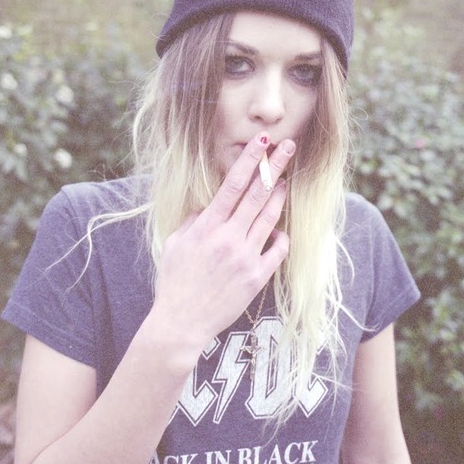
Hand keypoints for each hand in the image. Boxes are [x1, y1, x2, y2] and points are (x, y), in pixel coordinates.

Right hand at [150, 132, 294, 352]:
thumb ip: (193, 221)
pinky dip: (281, 237)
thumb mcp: (175, 244)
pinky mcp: (257, 277)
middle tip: (289, 147)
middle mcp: (229, 238)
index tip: (262, 141)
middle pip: (258, 194)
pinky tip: (279, 230)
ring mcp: (246, 257)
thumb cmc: (174, 282)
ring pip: (270, 218)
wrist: (181, 322)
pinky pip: (278, 250)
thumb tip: (208, 206)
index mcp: (207, 227)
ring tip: (285, 182)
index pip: (233, 184)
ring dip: (280, 197)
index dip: (250, 160)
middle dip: (275, 166)